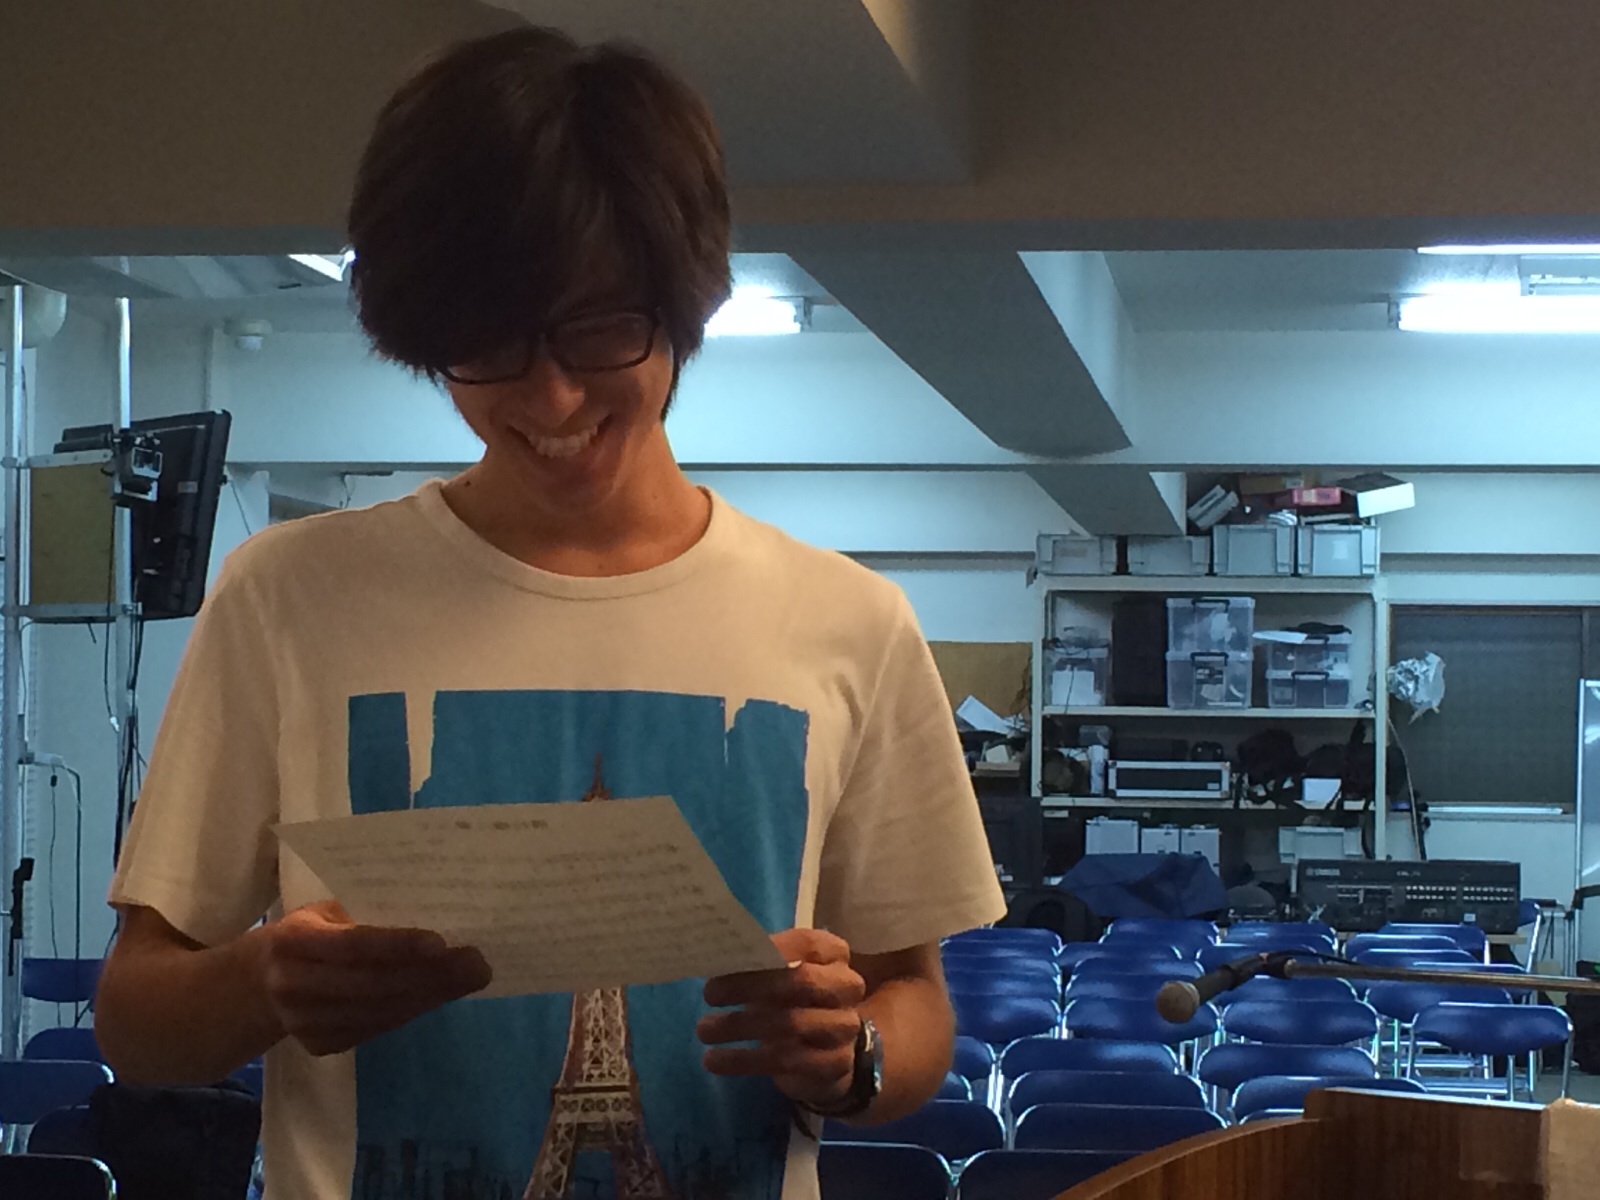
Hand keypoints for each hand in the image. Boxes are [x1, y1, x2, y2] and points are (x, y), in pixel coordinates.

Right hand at [250, 899, 491, 1056]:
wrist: (252, 986)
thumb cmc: (306, 932)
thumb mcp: (323, 913)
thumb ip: (364, 915)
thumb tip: (437, 911)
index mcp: (292, 940)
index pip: (351, 945)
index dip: (396, 946)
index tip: (441, 942)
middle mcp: (293, 985)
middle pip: (372, 984)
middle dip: (431, 975)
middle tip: (478, 963)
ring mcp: (303, 1023)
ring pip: (379, 1011)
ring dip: (430, 995)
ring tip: (470, 977)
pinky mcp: (318, 1046)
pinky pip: (375, 1028)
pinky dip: (411, 1011)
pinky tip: (439, 995)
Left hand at [698, 928, 866, 1109]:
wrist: (826, 1049)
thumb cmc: (793, 997)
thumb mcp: (780, 973)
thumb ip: (758, 962)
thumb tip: (715, 956)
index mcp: (834, 954)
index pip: (807, 943)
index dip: (771, 948)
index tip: (730, 956)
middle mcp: (847, 987)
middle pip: (801, 981)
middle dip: (750, 986)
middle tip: (709, 993)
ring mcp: (844, 1027)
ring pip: (791, 1024)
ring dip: (740, 1026)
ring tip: (704, 1029)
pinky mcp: (834, 1064)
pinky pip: (786, 1061)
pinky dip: (744, 1060)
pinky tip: (714, 1060)